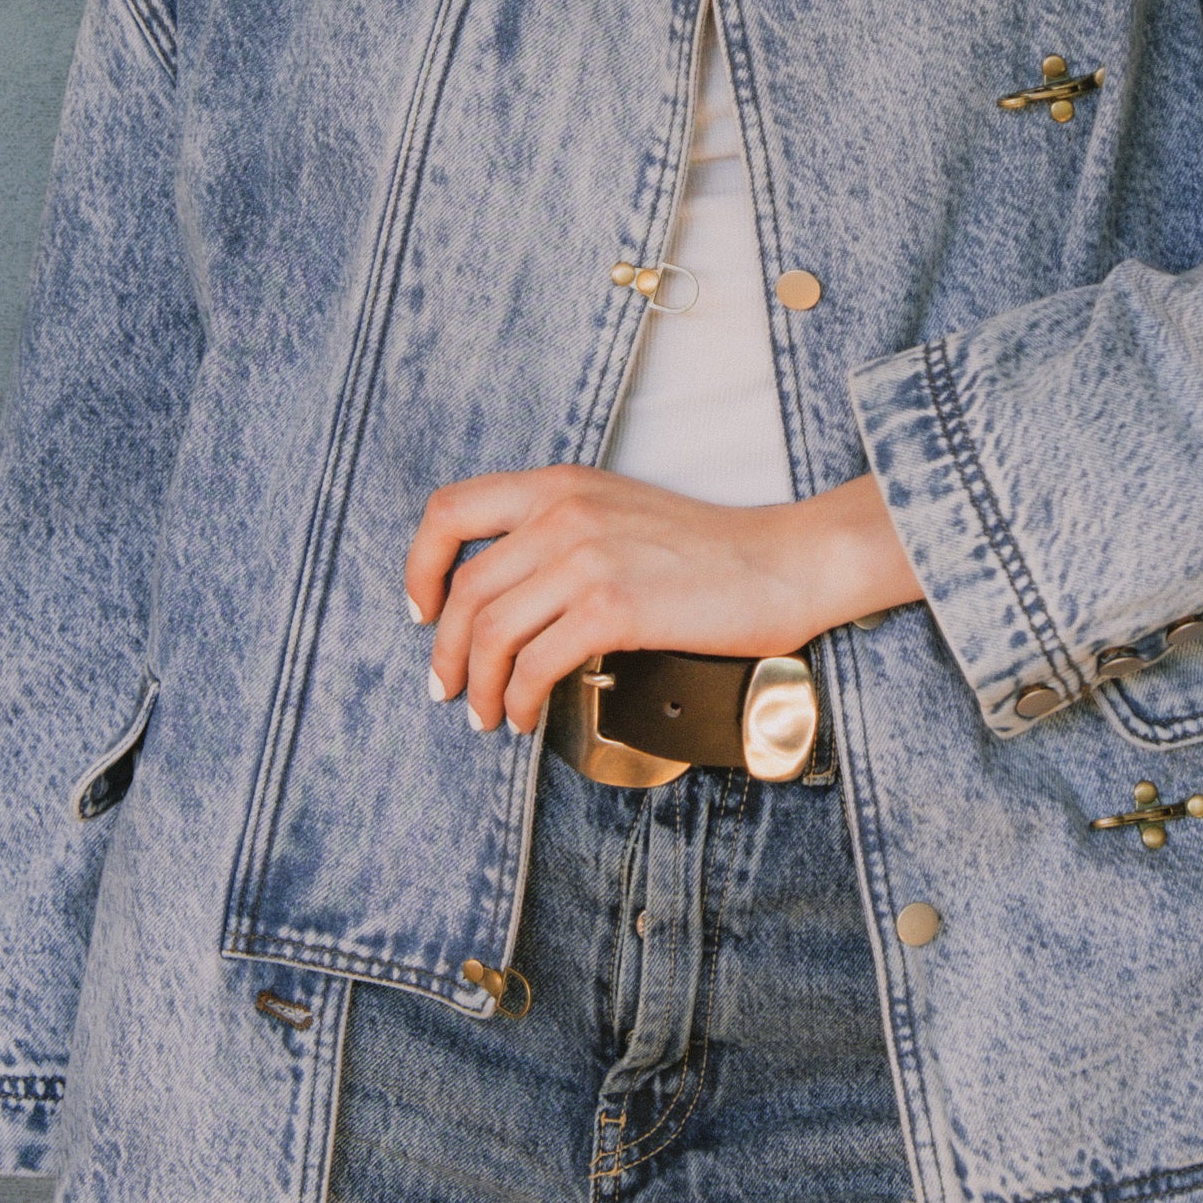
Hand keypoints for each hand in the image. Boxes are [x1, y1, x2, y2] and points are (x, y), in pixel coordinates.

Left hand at [409, 466, 919, 735]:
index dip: (419, 567)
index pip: (450, 510)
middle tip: (447, 689)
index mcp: (558, 485)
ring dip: (478, 687)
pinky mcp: (614, 607)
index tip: (420, 611)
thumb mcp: (618, 513)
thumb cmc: (708, 550)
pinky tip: (524, 717)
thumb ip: (558, 533)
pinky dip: (517, 701)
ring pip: (490, 633)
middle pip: (463, 590)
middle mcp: (563, 512)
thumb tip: (501, 596)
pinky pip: (534, 665)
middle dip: (444, 652)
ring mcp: (586, 558)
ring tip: (486, 716)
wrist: (783, 562)